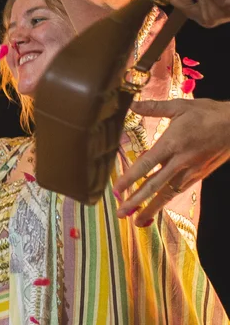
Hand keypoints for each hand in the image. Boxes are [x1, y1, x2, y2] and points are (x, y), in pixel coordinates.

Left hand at [116, 98, 229, 221]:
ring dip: (151, 207)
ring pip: (168, 193)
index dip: (130, 177)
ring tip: (137, 221)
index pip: (147, 163)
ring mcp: (191, 170)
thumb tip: (131, 103)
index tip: (116, 190)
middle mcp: (181, 160)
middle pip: (155, 185)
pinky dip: (166, 201)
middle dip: (137, 200)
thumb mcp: (181, 106)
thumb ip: (154, 108)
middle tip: (120, 214)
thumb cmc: (209, 113)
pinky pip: (179, 190)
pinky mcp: (199, 175)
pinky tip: (156, 209)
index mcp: (173, 143)